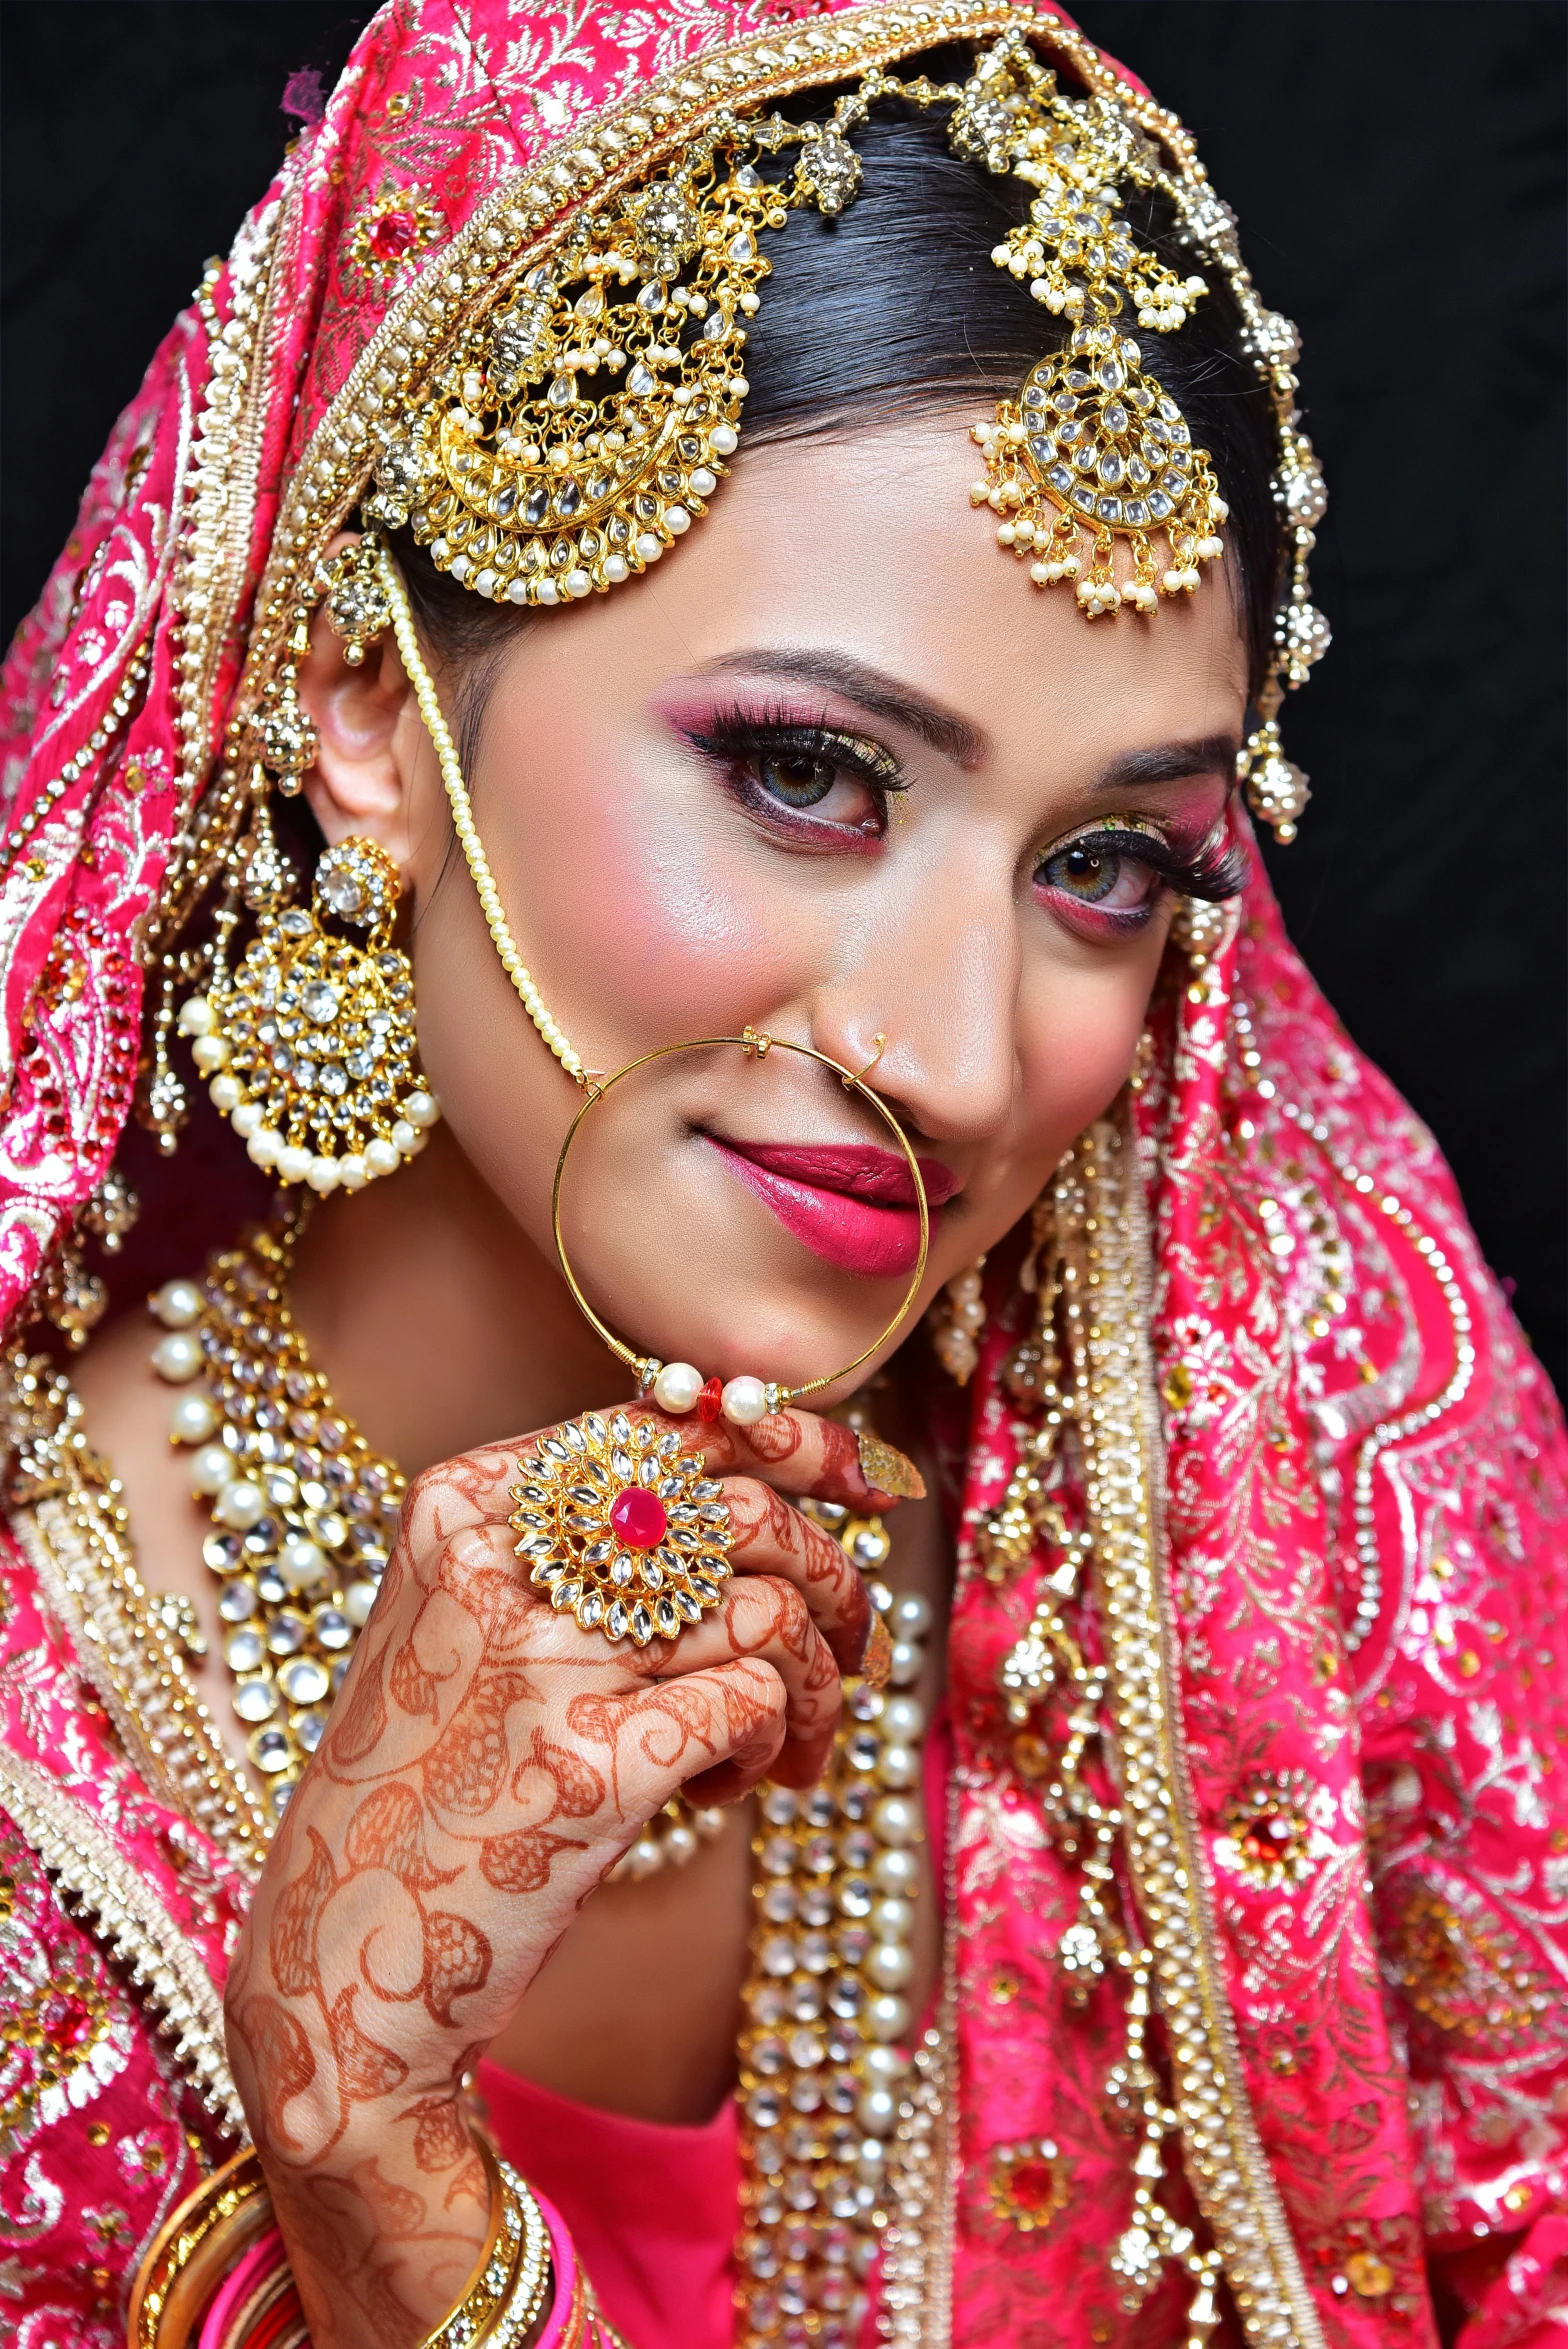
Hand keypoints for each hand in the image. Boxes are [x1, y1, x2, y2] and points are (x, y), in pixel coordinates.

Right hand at [223, 1399, 907, 2348]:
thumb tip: (775, 1477)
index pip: (665, 1427)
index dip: (790, 1443)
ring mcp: (538, 1667)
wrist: (337, 1957)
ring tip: (787, 1746)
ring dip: (819, 1682)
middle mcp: (494, 1566)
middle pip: (738, 1511)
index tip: (865, 1485)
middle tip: (852, 1644)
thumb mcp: (471, 1623)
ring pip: (769, 1609)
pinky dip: (775, 1743)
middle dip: (833, 1575)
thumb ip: (586, 1543)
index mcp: (462, 1507)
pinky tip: (726, 1788)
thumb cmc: (432, 1778)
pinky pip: (757, 1702)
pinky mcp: (590, 1770)